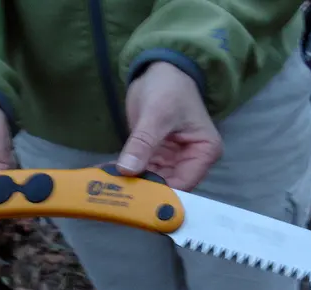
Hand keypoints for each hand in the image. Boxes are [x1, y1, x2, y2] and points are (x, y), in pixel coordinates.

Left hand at [116, 62, 221, 190]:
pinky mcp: (156, 156)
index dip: (161, 193)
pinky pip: (142, 170)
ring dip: (132, 184)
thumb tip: (127, 170)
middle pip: (168, 186)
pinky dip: (126, 173)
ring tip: (107, 188)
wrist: (159, 70)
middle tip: (115, 195)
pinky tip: (106, 176)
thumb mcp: (156, 114)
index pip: (184, 184)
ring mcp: (173, 160)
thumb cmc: (168, 88)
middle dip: (143, 190)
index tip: (135, 199)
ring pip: (153, 180)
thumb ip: (143, 143)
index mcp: (204, 152)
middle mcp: (192, 161)